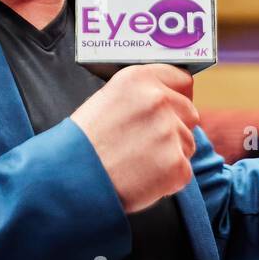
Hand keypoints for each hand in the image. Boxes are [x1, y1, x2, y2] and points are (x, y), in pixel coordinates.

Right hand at [70, 63, 197, 213]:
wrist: (69, 181)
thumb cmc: (84, 143)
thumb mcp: (108, 100)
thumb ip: (142, 94)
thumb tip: (171, 97)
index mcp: (140, 79)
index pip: (183, 80)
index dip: (176, 97)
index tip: (169, 109)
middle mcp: (158, 100)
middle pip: (189, 113)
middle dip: (174, 128)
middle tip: (144, 144)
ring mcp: (169, 132)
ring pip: (187, 143)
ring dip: (170, 154)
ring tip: (137, 163)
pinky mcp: (176, 165)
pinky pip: (184, 171)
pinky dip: (168, 180)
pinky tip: (141, 179)